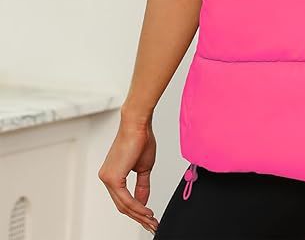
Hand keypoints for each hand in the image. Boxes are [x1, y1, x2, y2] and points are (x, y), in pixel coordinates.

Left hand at [98, 114, 159, 233]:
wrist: (138, 124)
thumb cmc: (141, 138)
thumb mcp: (144, 167)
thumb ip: (142, 186)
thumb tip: (143, 202)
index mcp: (113, 174)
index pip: (124, 199)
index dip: (138, 210)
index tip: (150, 217)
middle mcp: (107, 177)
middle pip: (122, 205)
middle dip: (139, 217)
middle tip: (152, 225)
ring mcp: (107, 178)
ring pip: (123, 204)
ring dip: (139, 215)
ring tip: (152, 221)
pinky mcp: (112, 177)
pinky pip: (125, 198)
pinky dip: (137, 207)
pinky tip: (146, 212)